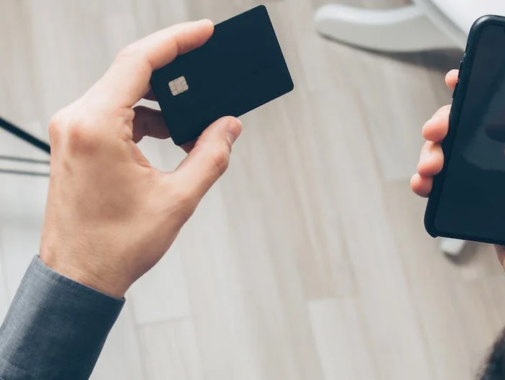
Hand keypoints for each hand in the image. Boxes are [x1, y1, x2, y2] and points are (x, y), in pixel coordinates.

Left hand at [40, 20, 242, 297]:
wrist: (79, 277)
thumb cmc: (115, 245)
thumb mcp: (177, 198)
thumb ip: (210, 155)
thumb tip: (229, 127)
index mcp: (96, 126)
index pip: (138, 61)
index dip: (177, 40)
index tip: (205, 32)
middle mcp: (76, 120)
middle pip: (131, 73)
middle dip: (176, 74)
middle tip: (210, 75)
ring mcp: (72, 131)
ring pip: (124, 95)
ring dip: (162, 104)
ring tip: (195, 126)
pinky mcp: (75, 143)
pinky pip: (115, 114)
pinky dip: (146, 120)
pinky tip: (171, 138)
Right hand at [411, 70, 504, 286]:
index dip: (487, 91)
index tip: (461, 81)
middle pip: (478, 129)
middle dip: (451, 124)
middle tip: (435, 130)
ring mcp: (503, 188)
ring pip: (460, 157)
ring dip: (436, 154)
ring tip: (427, 166)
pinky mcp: (486, 213)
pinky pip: (452, 191)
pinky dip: (433, 185)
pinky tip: (424, 185)